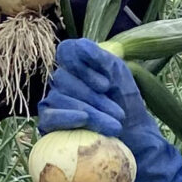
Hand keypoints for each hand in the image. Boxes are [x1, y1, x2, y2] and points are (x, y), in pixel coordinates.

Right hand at [38, 37, 171, 172]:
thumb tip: (80, 45)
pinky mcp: (48, 123)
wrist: (133, 136)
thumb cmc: (126, 102)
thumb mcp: (119, 74)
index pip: (66, 51)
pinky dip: (66, 117)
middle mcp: (62, 80)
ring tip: (114, 126)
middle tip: (118, 113)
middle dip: (94, 97)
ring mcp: (53, 101)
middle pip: (64, 78)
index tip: (106, 84)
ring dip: (91, 112)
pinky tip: (83, 120)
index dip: (84, 66)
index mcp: (76, 63)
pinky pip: (49, 116)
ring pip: (59, 98)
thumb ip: (100, 56)